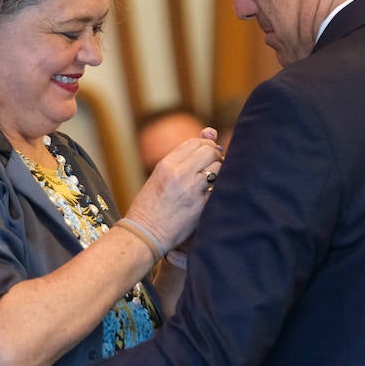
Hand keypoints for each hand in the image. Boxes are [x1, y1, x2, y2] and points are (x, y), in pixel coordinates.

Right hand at [123, 128, 222, 252]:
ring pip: (218, 167)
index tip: (205, 155)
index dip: (204, 146)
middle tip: (212, 166)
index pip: (195, 142)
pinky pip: (220, 188)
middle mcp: (179, 173)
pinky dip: (220, 188)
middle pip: (209, 151)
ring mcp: (192, 189)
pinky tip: (214, 194)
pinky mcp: (202, 206)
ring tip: (212, 181)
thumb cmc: (150, 205)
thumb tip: (210, 131)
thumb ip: (183, 157)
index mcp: (166, 164)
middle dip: (215, 156)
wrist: (144, 234)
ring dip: (220, 172)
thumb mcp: (161, 176)